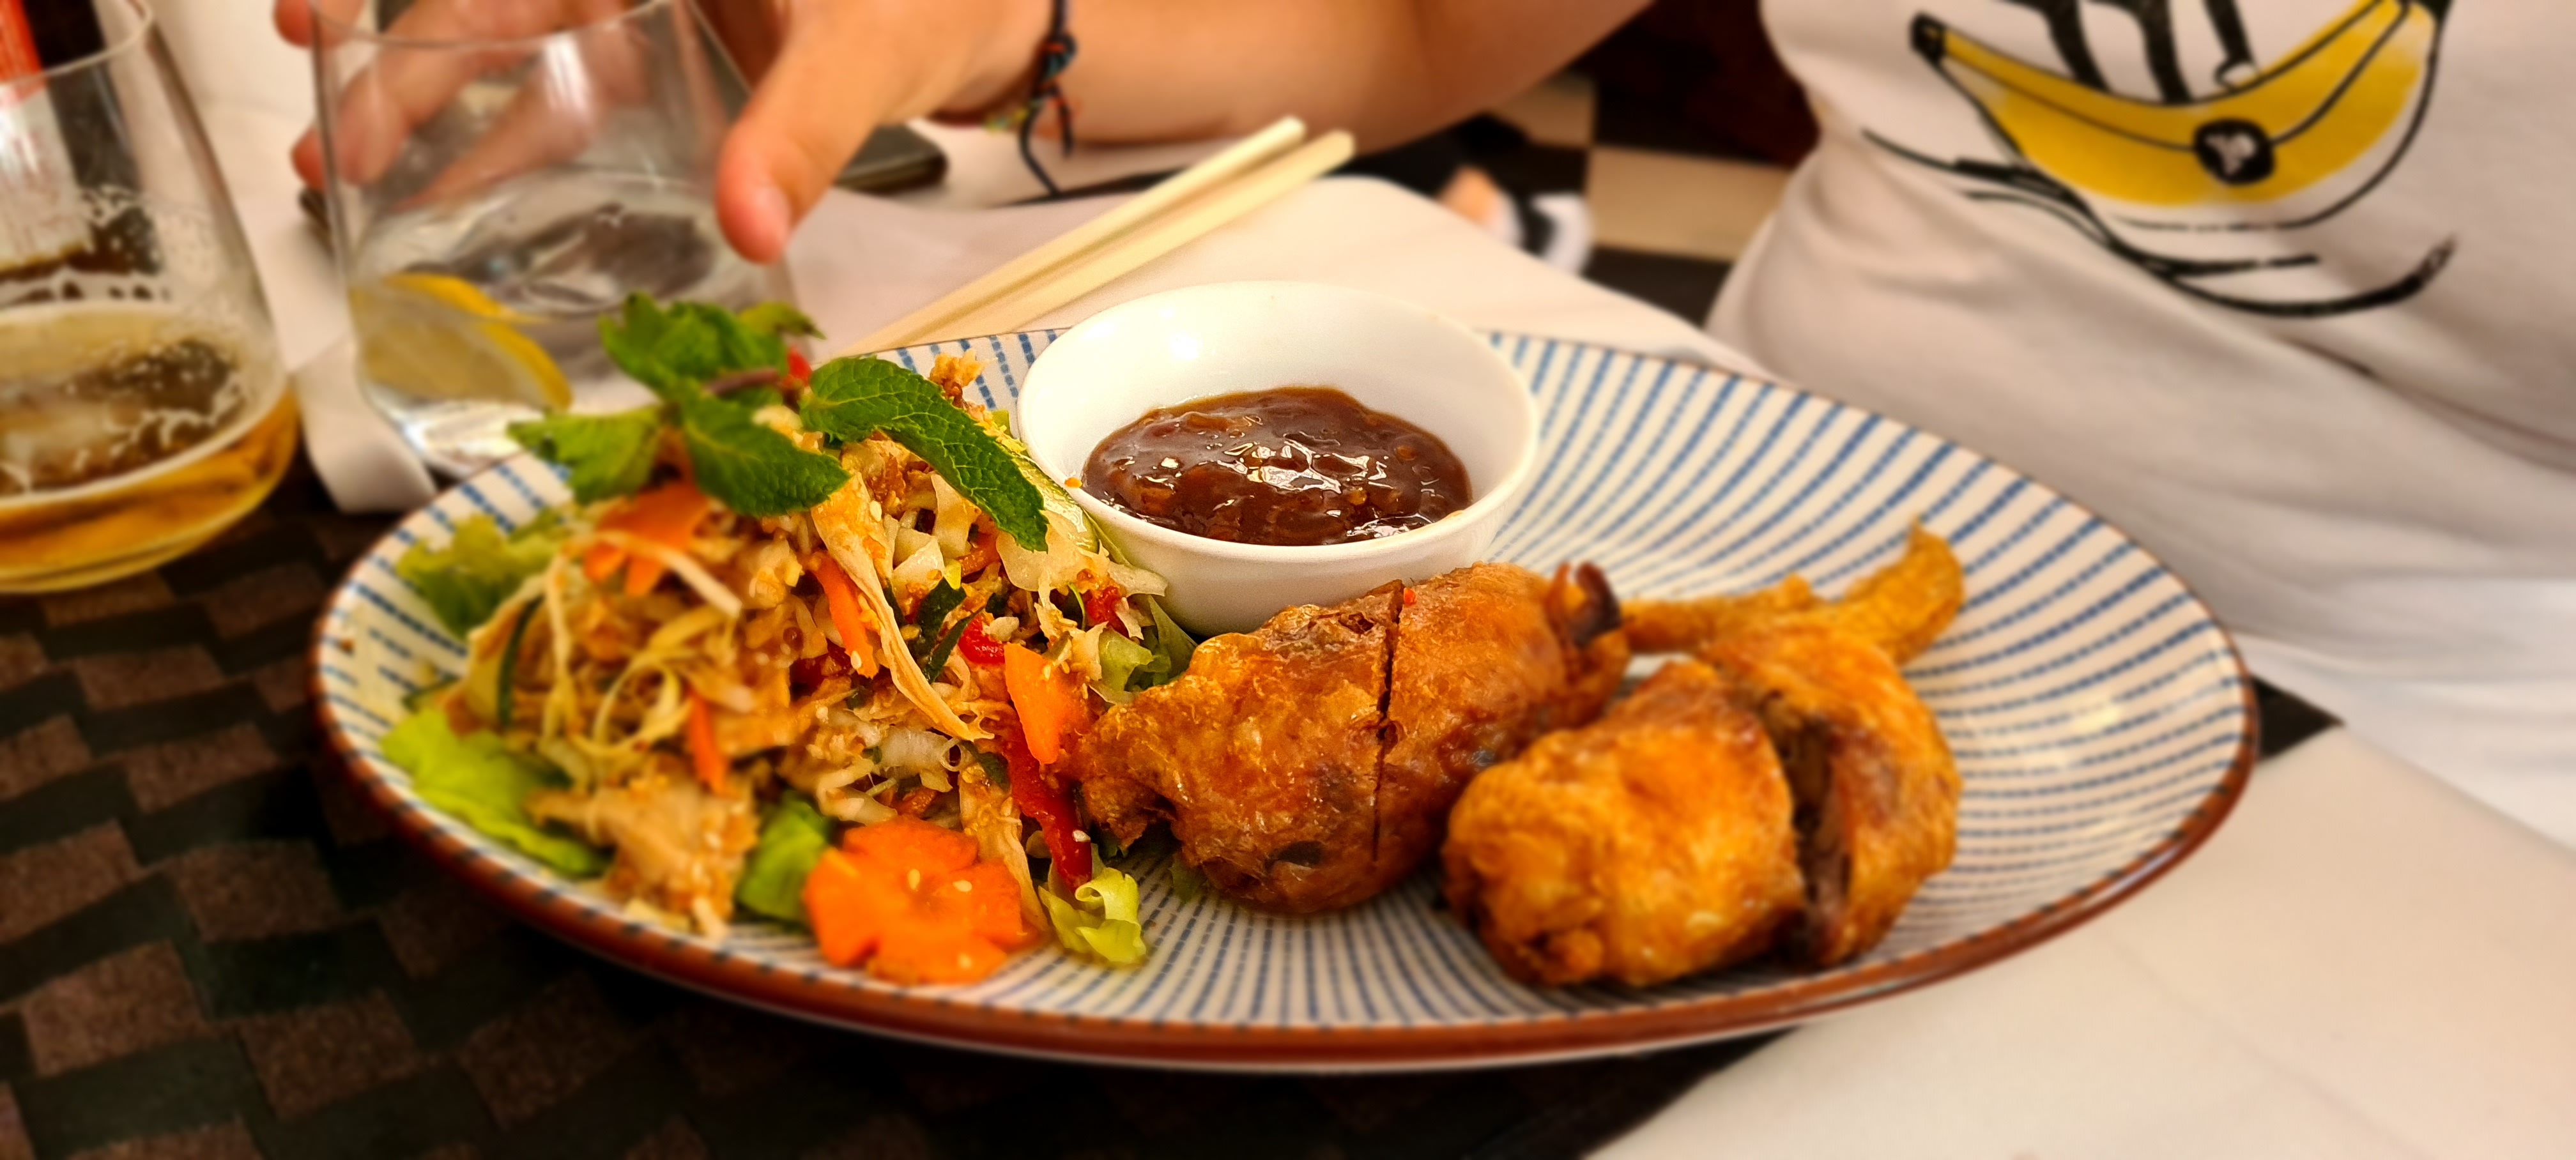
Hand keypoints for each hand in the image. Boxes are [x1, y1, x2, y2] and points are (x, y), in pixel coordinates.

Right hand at [276, 0, 1048, 262]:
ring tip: (353, 177)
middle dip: (398, 69)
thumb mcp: (864, 50)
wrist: (995, 14)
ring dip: (443, 114)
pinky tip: (464, 191)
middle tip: (325, 144)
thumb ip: (807, 130)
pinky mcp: (672, 55)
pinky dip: (519, 137)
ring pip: (518, 51)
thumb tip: (751, 223)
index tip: (311, 21)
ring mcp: (649, 4)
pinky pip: (574, 90)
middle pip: (489, 2)